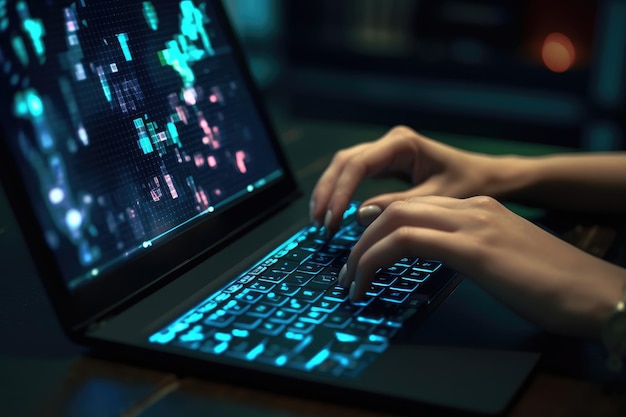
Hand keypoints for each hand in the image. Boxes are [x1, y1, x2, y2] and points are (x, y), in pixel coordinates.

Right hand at [310, 125, 501, 235]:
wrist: (487, 178)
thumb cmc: (468, 184)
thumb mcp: (436, 198)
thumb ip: (398, 205)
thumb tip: (359, 215)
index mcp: (402, 143)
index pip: (358, 164)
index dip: (340, 192)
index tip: (332, 220)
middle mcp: (389, 143)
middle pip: (344, 162)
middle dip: (328, 192)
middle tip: (319, 224)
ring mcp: (385, 152)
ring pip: (344, 167)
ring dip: (330, 192)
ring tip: (320, 221)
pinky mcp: (385, 165)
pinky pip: (354, 175)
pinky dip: (341, 193)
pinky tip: (334, 213)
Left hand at [338, 195, 625, 339]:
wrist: (597, 293)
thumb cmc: (553, 286)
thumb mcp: (502, 261)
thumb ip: (469, 252)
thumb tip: (436, 261)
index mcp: (478, 209)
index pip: (412, 208)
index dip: (378, 228)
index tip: (361, 254)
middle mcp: (472, 209)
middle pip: (395, 209)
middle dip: (361, 239)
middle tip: (346, 271)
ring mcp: (473, 223)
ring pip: (394, 220)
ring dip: (362, 251)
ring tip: (350, 282)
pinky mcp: (474, 247)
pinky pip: (407, 241)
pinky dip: (376, 259)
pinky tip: (366, 281)